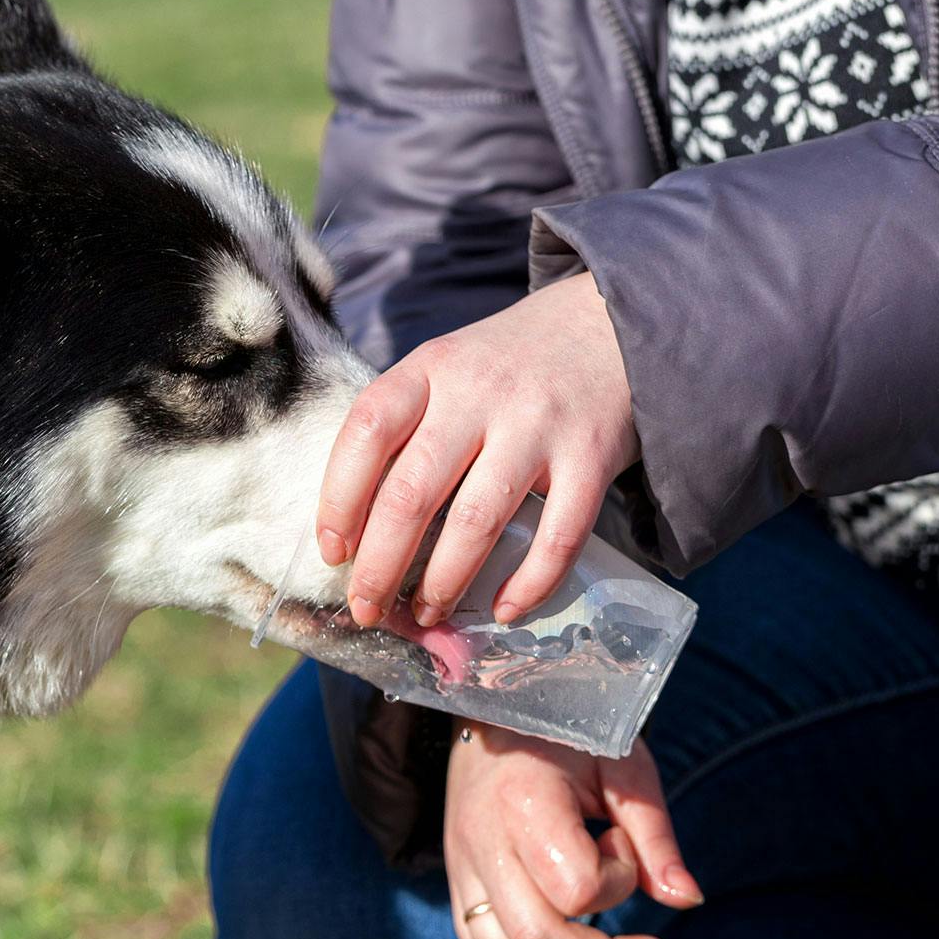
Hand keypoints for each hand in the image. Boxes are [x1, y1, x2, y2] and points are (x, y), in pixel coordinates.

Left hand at [318, 272, 636, 627]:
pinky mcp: (591, 457)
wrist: (606, 325)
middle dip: (380, 565)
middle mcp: (478, 393)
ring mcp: (538, 424)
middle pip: (411, 491)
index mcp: (429, 369)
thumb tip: (357, 532)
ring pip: (477, 520)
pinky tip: (504, 609)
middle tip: (368, 608)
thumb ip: (406, 430)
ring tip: (428, 614)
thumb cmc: (506, 364)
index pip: (365, 432)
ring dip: (445, 582)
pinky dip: (529, 583)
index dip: (339, 499)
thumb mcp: (445, 370)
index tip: (332, 552)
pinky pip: (557, 537)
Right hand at [445, 723, 703, 938]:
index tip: (624, 843)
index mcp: (523, 802)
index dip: (618, 880)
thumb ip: (654, 834)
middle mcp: (483, 842)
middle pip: (536, 936)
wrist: (490, 712)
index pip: (576, 884)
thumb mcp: (621, 766)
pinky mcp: (460, 884)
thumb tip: (687, 901)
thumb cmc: (566, 733)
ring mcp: (464, 868)